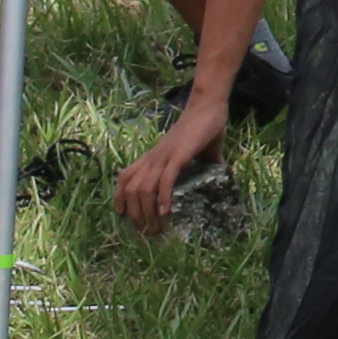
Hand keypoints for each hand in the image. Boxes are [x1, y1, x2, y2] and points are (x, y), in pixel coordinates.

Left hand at [114, 88, 229, 232]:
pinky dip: (163, 198)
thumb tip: (218, 180)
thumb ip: (203, 167)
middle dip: (135, 214)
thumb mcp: (197, 153)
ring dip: (147, 212)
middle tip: (146, 232)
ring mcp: (164, 156)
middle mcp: (153, 157)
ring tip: (156, 228)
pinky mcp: (178, 155)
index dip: (120, 197)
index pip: (125, 177)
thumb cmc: (204, 128)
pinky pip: (165, 180)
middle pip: (131, 189)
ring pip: (144, 188)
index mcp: (153, 156)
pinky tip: (166, 212)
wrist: (208, 106)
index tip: (124, 216)